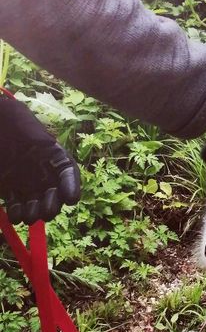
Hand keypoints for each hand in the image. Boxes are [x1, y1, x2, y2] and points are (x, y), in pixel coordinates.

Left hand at [0, 91, 80, 224]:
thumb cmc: (4, 117)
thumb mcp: (16, 114)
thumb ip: (30, 128)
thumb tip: (46, 143)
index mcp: (50, 152)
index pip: (67, 171)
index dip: (71, 185)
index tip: (71, 199)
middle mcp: (42, 169)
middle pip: (54, 192)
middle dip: (53, 204)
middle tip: (47, 212)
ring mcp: (25, 181)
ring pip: (37, 203)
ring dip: (35, 213)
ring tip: (29, 217)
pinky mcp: (9, 189)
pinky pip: (17, 205)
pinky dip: (17, 213)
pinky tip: (14, 215)